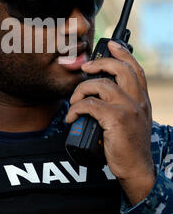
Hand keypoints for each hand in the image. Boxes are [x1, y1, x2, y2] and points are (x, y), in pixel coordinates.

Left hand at [65, 40, 155, 204]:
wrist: (137, 169)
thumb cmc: (128, 145)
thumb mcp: (132, 120)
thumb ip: (121, 104)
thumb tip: (98, 91)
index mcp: (141, 99)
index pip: (135, 69)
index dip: (123, 53)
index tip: (111, 44)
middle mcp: (137, 100)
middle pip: (120, 69)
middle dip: (99, 64)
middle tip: (86, 68)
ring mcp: (128, 109)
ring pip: (102, 85)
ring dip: (82, 90)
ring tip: (74, 102)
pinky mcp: (117, 120)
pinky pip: (90, 104)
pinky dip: (76, 108)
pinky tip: (72, 117)